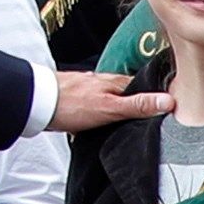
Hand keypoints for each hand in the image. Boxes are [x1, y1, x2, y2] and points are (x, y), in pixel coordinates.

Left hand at [53, 70, 170, 131]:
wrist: (36, 104)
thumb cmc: (71, 105)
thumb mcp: (111, 109)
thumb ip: (139, 105)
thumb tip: (167, 101)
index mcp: (114, 82)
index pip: (142, 86)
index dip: (153, 96)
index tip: (166, 106)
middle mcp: (102, 82)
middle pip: (125, 92)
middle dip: (134, 102)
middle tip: (145, 118)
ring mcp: (87, 88)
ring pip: (109, 97)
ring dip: (115, 107)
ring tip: (122, 122)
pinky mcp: (75, 98)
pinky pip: (94, 104)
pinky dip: (99, 112)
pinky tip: (97, 121)